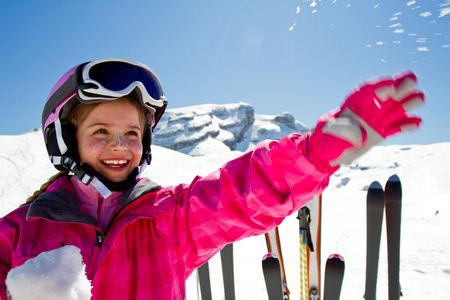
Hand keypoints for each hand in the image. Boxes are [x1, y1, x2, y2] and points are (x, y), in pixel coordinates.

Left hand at [306, 71, 423, 169]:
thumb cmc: (327, 140)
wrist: (327, 154)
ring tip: (420, 97)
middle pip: (384, 95)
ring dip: (407, 102)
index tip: (391, 85)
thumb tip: (359, 132)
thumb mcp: (331, 133)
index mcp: (352, 106)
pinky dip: (406, 125)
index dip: (379, 86)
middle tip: (412, 79)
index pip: (367, 91)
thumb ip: (344, 130)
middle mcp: (366, 110)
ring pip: (393, 109)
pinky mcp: (379, 133)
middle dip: (398, 85)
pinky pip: (395, 127)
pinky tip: (417, 122)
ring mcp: (374, 121)